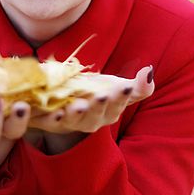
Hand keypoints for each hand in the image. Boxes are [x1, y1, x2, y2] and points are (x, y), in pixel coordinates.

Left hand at [30, 65, 155, 154]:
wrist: (62, 97)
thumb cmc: (95, 92)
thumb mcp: (116, 87)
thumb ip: (137, 86)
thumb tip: (149, 72)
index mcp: (107, 113)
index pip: (116, 107)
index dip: (120, 99)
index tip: (125, 88)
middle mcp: (87, 122)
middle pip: (93, 119)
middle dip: (97, 108)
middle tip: (101, 96)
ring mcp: (66, 123)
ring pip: (70, 122)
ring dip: (73, 115)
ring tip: (76, 106)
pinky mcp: (45, 120)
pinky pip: (45, 121)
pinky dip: (47, 117)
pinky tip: (51, 109)